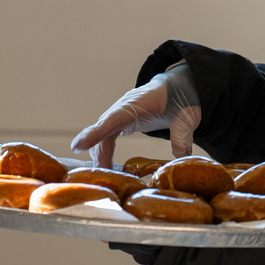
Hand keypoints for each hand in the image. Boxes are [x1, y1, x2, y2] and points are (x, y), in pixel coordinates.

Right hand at [71, 64, 201, 167]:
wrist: (177, 86)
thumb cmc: (181, 97)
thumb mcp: (186, 117)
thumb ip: (181, 136)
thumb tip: (181, 158)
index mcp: (138, 103)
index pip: (112, 119)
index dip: (95, 133)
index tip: (78, 146)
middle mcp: (123, 107)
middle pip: (103, 131)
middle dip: (99, 154)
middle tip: (103, 177)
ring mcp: (120, 114)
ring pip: (102, 135)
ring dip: (100, 156)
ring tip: (104, 178)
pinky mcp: (121, 121)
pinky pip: (106, 136)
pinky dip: (104, 152)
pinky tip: (105, 167)